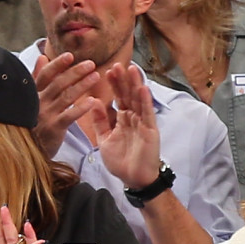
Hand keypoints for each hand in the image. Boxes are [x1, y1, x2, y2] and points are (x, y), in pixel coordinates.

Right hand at [32, 50, 99, 157]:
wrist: (25, 150)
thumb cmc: (31, 122)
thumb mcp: (31, 99)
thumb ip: (37, 78)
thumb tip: (42, 57)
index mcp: (33, 93)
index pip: (45, 75)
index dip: (58, 64)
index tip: (70, 55)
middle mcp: (38, 102)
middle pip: (59, 83)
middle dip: (75, 72)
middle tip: (91, 64)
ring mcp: (45, 115)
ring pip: (66, 97)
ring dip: (82, 85)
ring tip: (96, 77)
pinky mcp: (53, 129)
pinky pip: (69, 116)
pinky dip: (81, 108)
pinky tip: (93, 101)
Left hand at [92, 64, 161, 189]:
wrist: (133, 179)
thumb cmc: (121, 161)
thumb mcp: (105, 139)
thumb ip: (100, 121)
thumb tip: (93, 101)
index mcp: (123, 118)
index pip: (119, 97)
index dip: (114, 84)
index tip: (108, 70)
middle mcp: (134, 117)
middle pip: (128, 95)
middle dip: (123, 80)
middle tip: (117, 64)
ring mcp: (143, 123)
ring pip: (139, 100)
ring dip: (135, 85)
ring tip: (131, 69)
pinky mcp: (150, 130)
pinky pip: (147, 114)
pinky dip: (145, 102)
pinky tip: (142, 89)